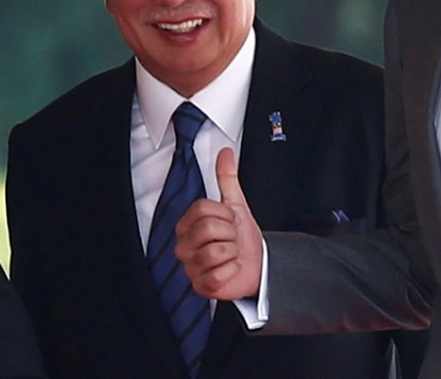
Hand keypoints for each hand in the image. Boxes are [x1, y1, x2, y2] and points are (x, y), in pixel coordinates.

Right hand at [175, 147, 262, 299]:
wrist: (256, 266)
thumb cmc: (242, 238)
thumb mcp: (236, 205)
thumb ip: (227, 179)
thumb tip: (225, 152)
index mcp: (187, 225)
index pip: (203, 209)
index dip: (225, 214)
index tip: (230, 221)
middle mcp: (184, 247)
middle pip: (208, 228)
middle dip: (230, 233)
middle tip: (232, 239)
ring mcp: (190, 268)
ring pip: (215, 251)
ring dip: (233, 253)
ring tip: (232, 255)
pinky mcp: (201, 287)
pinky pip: (219, 274)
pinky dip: (232, 271)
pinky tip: (231, 270)